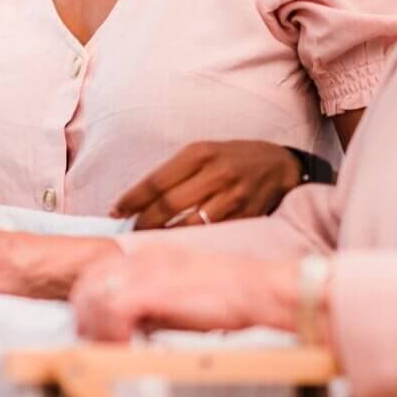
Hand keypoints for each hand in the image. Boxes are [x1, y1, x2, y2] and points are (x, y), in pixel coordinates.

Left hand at [71, 245, 296, 342]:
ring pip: (94, 295)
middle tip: (93, 343)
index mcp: (152, 256)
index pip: (99, 272)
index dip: (89, 303)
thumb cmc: (231, 297)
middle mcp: (145, 258)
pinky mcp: (155, 287)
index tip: (92, 329)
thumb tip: (133, 327)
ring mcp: (148, 270)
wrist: (259, 289)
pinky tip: (124, 348)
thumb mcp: (184, 293)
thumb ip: (156, 302)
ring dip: (96, 328)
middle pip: (89, 283)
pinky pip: (113, 310)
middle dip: (84, 317)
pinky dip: (112, 333)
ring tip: (109, 349)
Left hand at [111, 140, 301, 229]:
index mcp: (201, 153)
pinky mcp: (246, 216)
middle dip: (144, 222)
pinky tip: (178, 244)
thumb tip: (139, 200)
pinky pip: (212, 234)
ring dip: (164, 236)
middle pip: (169, 205)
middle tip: (131, 231)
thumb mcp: (205, 152)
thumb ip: (176, 172)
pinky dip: (191, 241)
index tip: (115, 211)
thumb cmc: (234, 158)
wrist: (280, 166)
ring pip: (189, 224)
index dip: (132, 199)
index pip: (157, 180)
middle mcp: (217, 173)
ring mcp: (233, 196)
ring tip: (149, 241)